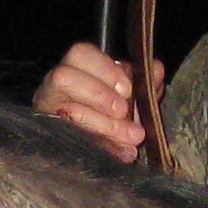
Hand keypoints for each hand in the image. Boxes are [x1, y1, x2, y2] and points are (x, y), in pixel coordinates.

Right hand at [33, 43, 163, 165]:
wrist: (102, 144)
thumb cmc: (116, 110)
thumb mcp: (133, 94)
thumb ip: (145, 82)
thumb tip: (156, 69)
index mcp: (78, 67)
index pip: (81, 54)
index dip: (104, 69)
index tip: (126, 88)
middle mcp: (58, 86)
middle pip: (64, 77)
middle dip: (99, 95)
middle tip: (124, 112)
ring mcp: (51, 112)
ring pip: (68, 111)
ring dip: (102, 124)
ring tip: (131, 136)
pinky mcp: (56, 138)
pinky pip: (74, 143)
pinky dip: (104, 148)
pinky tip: (123, 153)